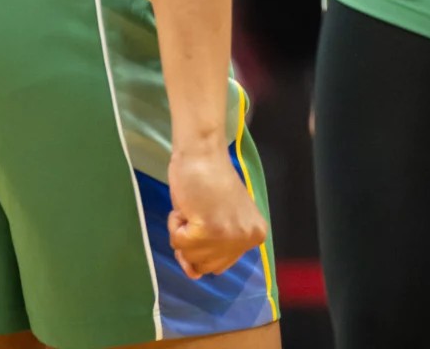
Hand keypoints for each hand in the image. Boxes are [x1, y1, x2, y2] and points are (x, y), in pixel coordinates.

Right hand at [166, 143, 266, 279]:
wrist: (202, 153)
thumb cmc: (208, 182)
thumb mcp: (215, 222)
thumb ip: (208, 251)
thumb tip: (194, 276)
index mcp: (255, 235)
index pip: (219, 265)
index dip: (203, 245)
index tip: (208, 218)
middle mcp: (248, 239)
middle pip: (204, 266)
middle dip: (192, 241)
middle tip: (200, 212)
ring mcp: (230, 236)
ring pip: (189, 256)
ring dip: (182, 232)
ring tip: (195, 207)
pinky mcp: (209, 229)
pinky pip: (178, 243)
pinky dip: (174, 225)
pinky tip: (187, 207)